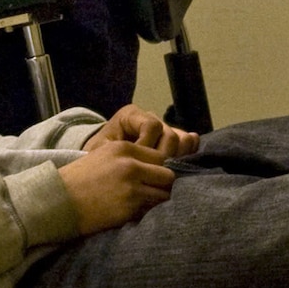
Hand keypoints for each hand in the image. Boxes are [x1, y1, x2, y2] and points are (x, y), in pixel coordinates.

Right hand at [58, 139, 175, 235]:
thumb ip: (130, 158)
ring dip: (157, 200)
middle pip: (168, 175)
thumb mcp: (103, 156)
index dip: (161, 169)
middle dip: (163, 185)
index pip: (161, 156)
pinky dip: (147, 212)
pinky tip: (132, 212)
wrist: (57, 199)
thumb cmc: (78, 179)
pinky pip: (152, 210)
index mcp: (123, 147)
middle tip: (153, 193)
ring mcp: (132, 186)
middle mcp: (131, 164)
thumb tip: (159, 168)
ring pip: (164, 194)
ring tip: (142, 204)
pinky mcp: (130, 206)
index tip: (154, 179)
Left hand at [84, 106, 199, 162]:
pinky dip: (187, 155)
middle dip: (164, 155)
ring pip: (182, 141)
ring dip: (177, 158)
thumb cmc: (99, 156)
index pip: (151, 126)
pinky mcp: (174, 142)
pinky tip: (183, 165)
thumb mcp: (103, 151)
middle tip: (153, 171)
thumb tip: (144, 160)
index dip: (148, 144)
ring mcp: (164, 129)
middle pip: (170, 134)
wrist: (101, 163)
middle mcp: (150, 118)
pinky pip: (189, 145)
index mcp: (131, 115)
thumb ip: (121, 151)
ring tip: (164, 172)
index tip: (136, 161)